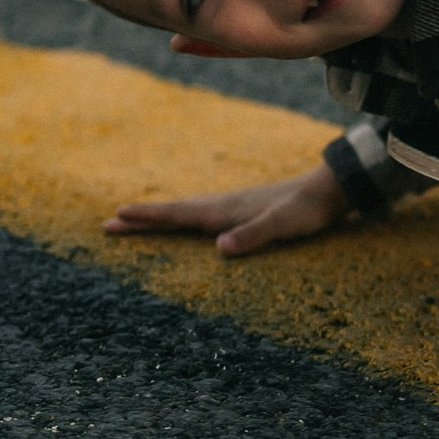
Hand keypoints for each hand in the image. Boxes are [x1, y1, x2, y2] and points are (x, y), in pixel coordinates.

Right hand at [104, 164, 349, 255]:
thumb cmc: (307, 210)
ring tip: (135, 221)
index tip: (118, 215)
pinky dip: (182, 218)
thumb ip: (253, 235)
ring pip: (186, 212)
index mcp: (226, 209)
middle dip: (142, 218)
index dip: (149, 216)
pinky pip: (201, 215)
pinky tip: (185, 223)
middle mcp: (223, 205)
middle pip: (174, 212)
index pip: (179, 214)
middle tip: (108, 223)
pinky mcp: (243, 211)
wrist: (330, 189)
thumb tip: (218, 248)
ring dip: (159, 217)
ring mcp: (232, 207)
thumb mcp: (282, 225)